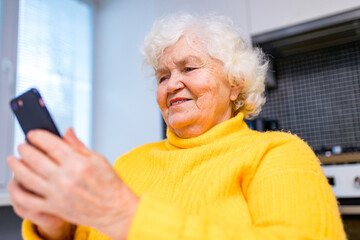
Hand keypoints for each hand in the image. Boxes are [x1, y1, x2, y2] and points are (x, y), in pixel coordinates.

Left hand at [7, 129, 138, 238]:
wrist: (114, 210)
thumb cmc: (110, 186)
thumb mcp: (99, 159)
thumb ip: (79, 146)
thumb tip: (67, 132)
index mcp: (78, 163)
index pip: (50, 144)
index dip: (38, 136)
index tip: (33, 134)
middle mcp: (66, 178)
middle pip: (35, 159)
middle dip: (25, 149)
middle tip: (23, 146)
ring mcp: (58, 194)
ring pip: (27, 177)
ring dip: (16, 166)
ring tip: (14, 160)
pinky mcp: (54, 207)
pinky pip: (28, 200)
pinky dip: (18, 190)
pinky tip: (16, 183)